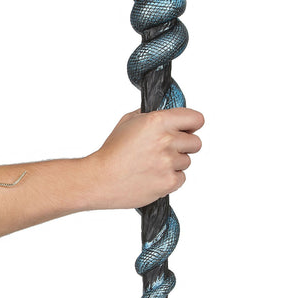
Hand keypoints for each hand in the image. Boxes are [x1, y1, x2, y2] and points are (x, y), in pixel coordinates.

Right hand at [86, 106, 203, 209]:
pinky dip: (170, 177)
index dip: (192, 124)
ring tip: (154, 163)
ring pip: (187, 161)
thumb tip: (167, 115)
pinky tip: (154, 175)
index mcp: (158, 121)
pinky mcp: (169, 182)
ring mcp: (169, 163)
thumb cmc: (112, 152)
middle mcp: (166, 141)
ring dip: (175, 162)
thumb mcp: (128, 121)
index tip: (188, 128)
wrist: (101, 179)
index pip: (196, 119)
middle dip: (184, 145)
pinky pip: (181, 177)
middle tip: (167, 148)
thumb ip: (151, 115)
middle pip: (196, 142)